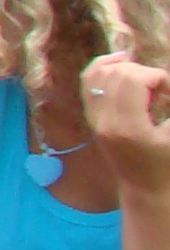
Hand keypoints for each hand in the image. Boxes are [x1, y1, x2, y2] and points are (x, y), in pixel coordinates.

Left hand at [80, 53, 169, 191]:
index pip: (133, 79)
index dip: (157, 76)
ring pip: (99, 73)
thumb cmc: (165, 165)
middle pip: (117, 73)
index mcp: (128, 127)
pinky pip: (88, 82)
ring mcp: (94, 118)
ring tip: (145, 84)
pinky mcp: (91, 117)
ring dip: (125, 69)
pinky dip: (103, 67)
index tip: (169, 93)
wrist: (143, 187)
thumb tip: (167, 84)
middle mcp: (105, 120)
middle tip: (160, 92)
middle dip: (143, 72)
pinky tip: (121, 62)